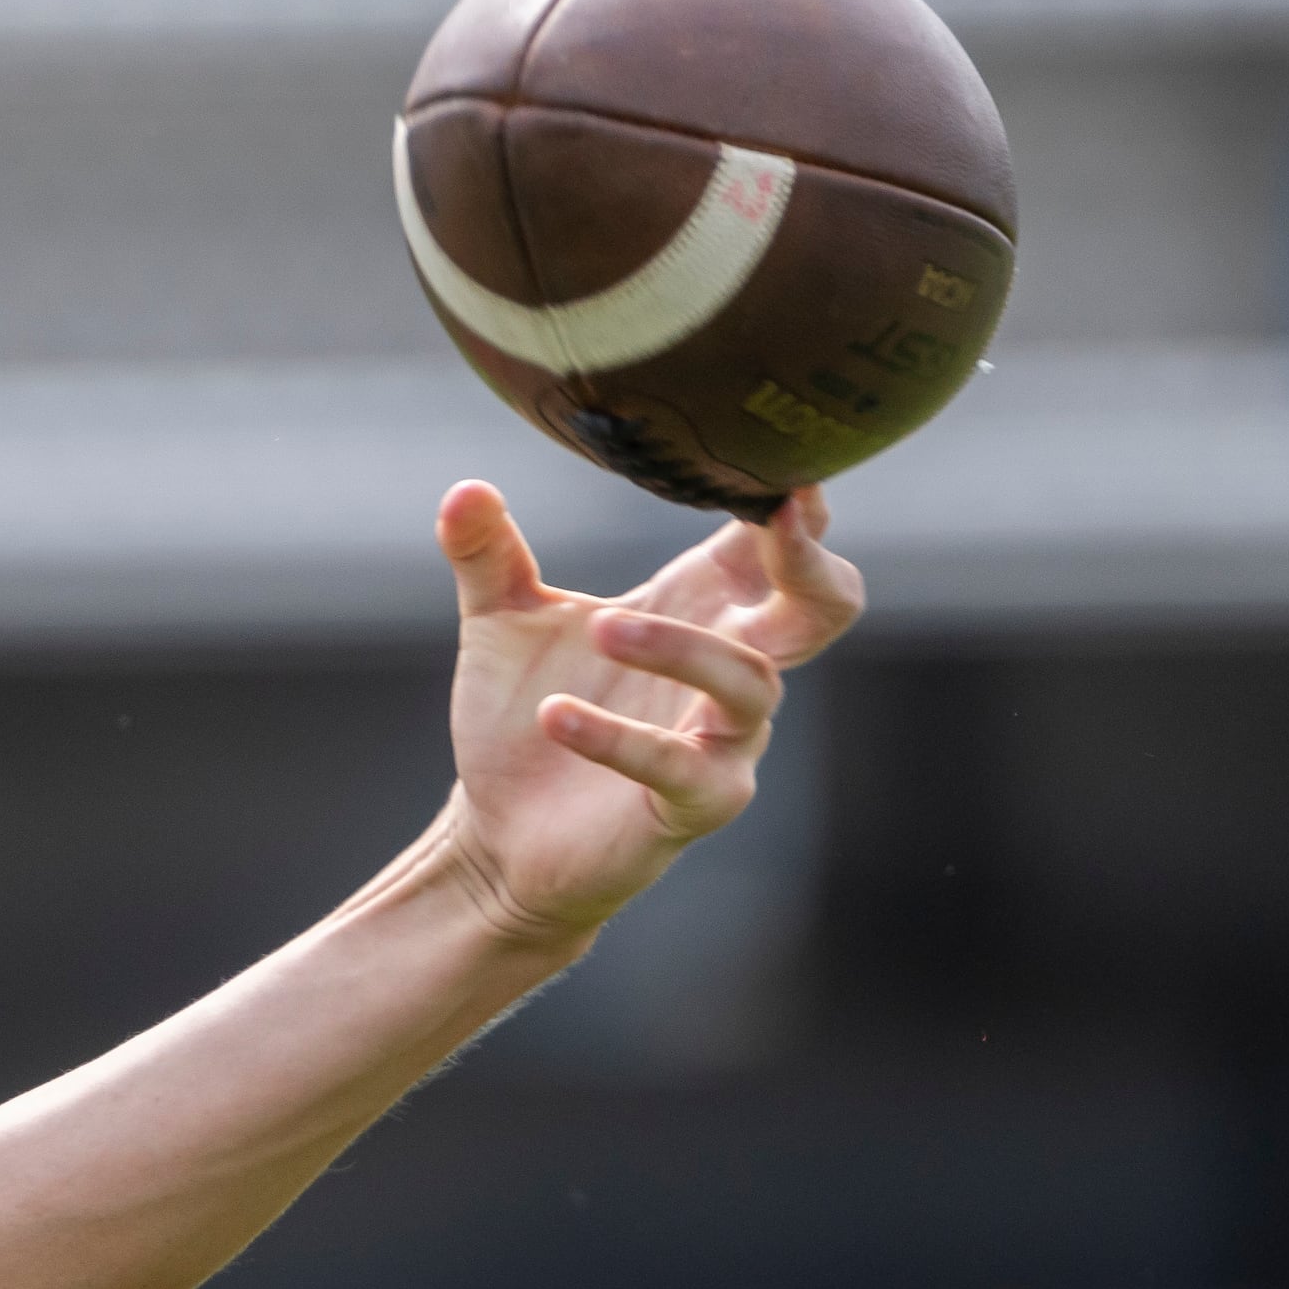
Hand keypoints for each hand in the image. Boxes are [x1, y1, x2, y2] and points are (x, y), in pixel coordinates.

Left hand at [431, 478, 860, 942]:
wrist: (497, 830)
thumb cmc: (524, 716)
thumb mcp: (498, 623)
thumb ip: (486, 555)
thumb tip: (463, 490)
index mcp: (701, 605)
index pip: (774, 542)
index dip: (789, 502)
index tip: (776, 458)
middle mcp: (732, 667)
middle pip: (824, 606)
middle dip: (810, 563)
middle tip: (777, 519)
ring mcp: (725, 739)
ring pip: (750, 681)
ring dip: (679, 647)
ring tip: (599, 629)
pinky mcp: (699, 803)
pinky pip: (684, 766)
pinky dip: (620, 738)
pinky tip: (555, 716)